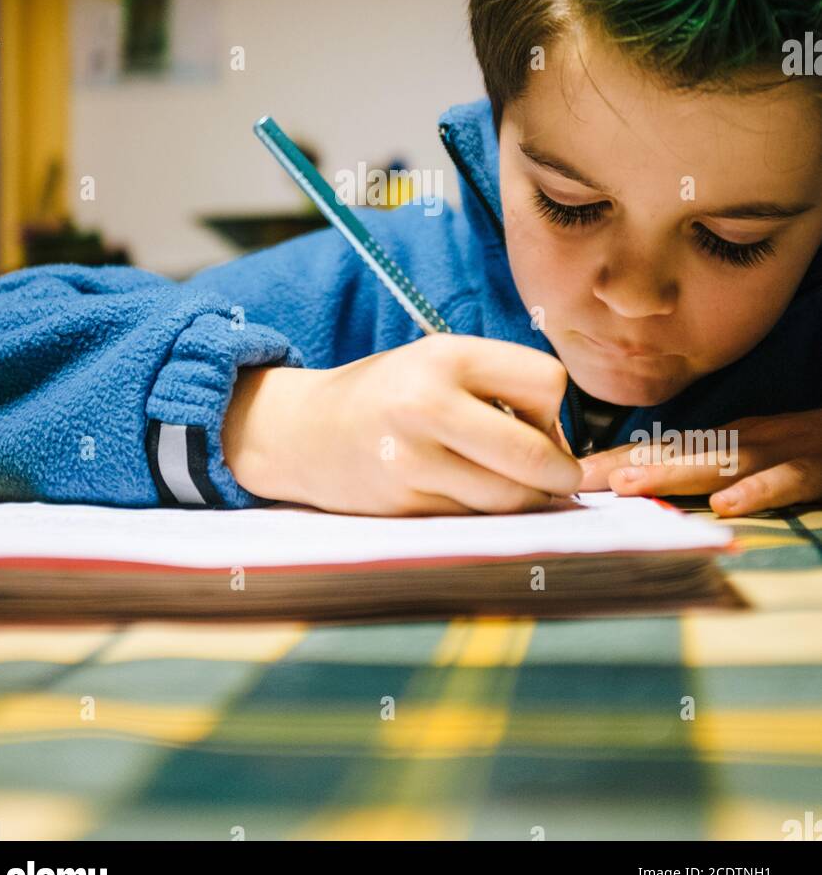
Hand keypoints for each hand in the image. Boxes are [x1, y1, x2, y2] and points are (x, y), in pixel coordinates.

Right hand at [222, 334, 581, 515]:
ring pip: (510, 497)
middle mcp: (427, 405)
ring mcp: (413, 461)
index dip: (553, 407)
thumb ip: (505, 388)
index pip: (547, 383)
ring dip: (524, 497)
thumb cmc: (391, 393)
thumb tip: (569, 453)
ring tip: (503, 478)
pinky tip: (464, 490)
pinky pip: (476, 518)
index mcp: (446, 356)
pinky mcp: (405, 506)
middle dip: (559, 473)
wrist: (306, 432)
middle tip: (560, 477)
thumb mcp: (441, 362)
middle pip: (534, 455)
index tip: (536, 418)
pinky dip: (485, 512)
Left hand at [578, 410, 821, 516]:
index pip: (662, 449)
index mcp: (726, 439)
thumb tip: (646, 483)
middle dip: (626, 464)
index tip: (572, 472)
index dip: (617, 459)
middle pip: (677, 452)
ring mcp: (778, 451)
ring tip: (629, 485)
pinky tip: (726, 504)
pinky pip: (784, 480)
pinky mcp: (814, 469)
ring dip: (671, 472)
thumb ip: (708, 466)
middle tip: (581, 477)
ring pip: (719, 461)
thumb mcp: (753, 455)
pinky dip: (756, 490)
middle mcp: (744, 440)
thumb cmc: (808, 448)